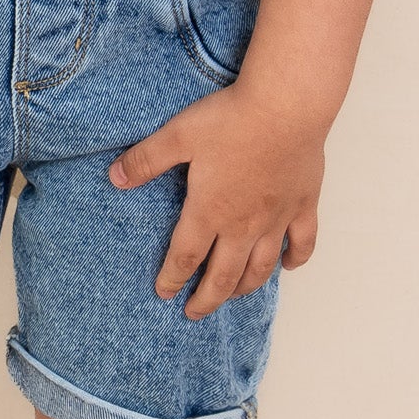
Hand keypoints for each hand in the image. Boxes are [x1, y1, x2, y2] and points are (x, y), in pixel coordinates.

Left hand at [107, 87, 325, 319]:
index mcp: (209, 211)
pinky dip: (296, 259)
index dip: (173, 279)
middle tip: (194, 313)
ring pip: (261, 267)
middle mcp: (243, 225)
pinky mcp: (304, 205)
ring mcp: (277, 218)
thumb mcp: (178, 135)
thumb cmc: (232, 119)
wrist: (287, 106)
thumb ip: (145, 160)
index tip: (165, 293)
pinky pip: (303, 243)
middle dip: (206, 299)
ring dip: (245, 287)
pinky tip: (288, 267)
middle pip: (223, 276)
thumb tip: (114, 178)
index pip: (185, 257)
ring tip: (233, 296)